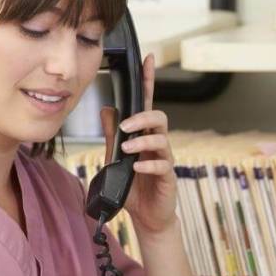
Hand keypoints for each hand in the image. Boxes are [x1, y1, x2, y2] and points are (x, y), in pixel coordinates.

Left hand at [99, 53, 178, 234]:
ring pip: (162, 139)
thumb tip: (107, 109)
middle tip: (125, 126)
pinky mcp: (168, 177)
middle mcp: (156, 144)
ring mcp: (164, 159)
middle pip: (158, 117)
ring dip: (142, 141)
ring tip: (127, 149)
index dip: (148, 81)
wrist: (147, 216)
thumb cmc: (132, 186)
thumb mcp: (114, 159)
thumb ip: (112, 136)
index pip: (146, 103)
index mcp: (144, 135)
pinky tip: (136, 168)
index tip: (148, 59)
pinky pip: (162, 165)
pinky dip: (147, 165)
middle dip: (143, 117)